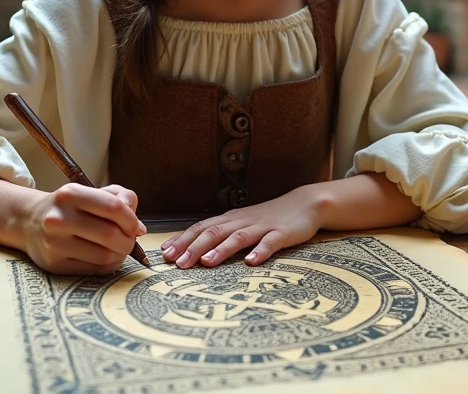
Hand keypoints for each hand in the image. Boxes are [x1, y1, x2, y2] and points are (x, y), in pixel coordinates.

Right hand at [22, 183, 146, 275]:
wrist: (30, 222)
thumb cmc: (70, 207)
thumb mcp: (91, 192)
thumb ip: (120, 198)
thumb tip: (138, 226)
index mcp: (70, 194)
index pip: (113, 207)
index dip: (132, 220)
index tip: (137, 228)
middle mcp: (58, 218)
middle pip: (111, 235)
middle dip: (129, 240)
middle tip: (130, 240)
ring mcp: (54, 243)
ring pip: (105, 256)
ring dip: (121, 255)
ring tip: (119, 249)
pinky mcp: (54, 265)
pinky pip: (95, 270)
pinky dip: (109, 265)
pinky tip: (108, 258)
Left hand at [161, 185, 324, 268]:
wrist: (304, 204)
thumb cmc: (268, 218)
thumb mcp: (242, 224)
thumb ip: (221, 236)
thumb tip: (192, 251)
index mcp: (230, 220)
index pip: (201, 227)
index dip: (182, 240)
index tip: (164, 253)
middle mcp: (242, 221)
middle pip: (214, 232)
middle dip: (194, 247)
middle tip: (177, 263)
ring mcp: (262, 227)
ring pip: (238, 236)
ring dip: (221, 249)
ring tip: (206, 262)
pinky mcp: (282, 234)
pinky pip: (270, 242)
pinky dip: (260, 251)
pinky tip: (252, 262)